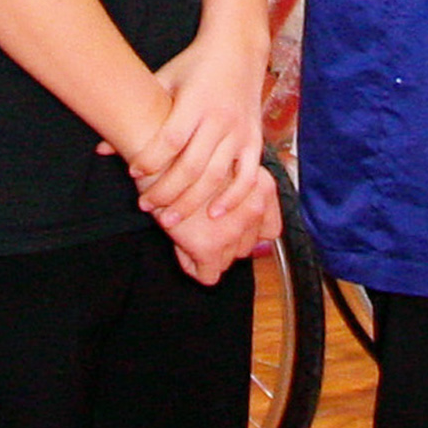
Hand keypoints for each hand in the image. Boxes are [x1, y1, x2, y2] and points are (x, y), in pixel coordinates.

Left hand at [127, 26, 268, 228]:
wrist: (238, 50)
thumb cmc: (194, 65)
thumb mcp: (164, 80)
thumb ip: (139, 113)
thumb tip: (100, 149)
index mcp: (195, 102)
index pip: (171, 139)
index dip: (151, 160)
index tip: (133, 173)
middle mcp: (219, 118)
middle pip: (191, 165)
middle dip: (166, 191)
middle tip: (146, 206)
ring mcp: (239, 131)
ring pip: (216, 175)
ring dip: (192, 202)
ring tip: (170, 219)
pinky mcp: (254, 139)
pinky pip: (247, 176)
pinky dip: (232, 197)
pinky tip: (213, 213)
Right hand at [162, 158, 282, 283]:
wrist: (159, 152)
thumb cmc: (187, 154)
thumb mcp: (228, 162)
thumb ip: (244, 189)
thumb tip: (247, 221)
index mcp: (263, 187)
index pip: (269, 231)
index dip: (248, 231)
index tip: (228, 224)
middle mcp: (254, 209)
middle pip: (246, 247)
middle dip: (225, 241)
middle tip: (200, 225)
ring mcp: (232, 229)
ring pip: (227, 261)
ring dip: (209, 251)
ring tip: (187, 230)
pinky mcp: (208, 245)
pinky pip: (207, 275)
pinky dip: (193, 265)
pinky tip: (179, 244)